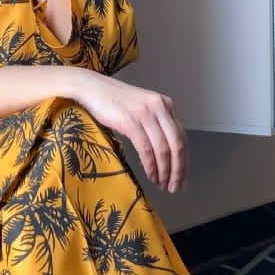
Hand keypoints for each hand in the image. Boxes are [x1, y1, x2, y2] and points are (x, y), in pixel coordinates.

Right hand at [66, 70, 187, 193]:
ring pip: (163, 149)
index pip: (182, 137)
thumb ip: (155, 125)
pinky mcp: (130, 121)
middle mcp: (159, 107)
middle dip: (178, 170)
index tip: (182, 178)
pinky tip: (150, 175)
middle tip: (174, 187)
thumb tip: (167, 155)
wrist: (91, 87)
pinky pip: (146, 149)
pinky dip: (151, 166)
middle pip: (177, 145)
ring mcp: (145, 113)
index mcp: (165, 104)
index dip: (184, 161)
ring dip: (164, 172)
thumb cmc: (113, 101)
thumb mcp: (141, 109)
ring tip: (161, 184)